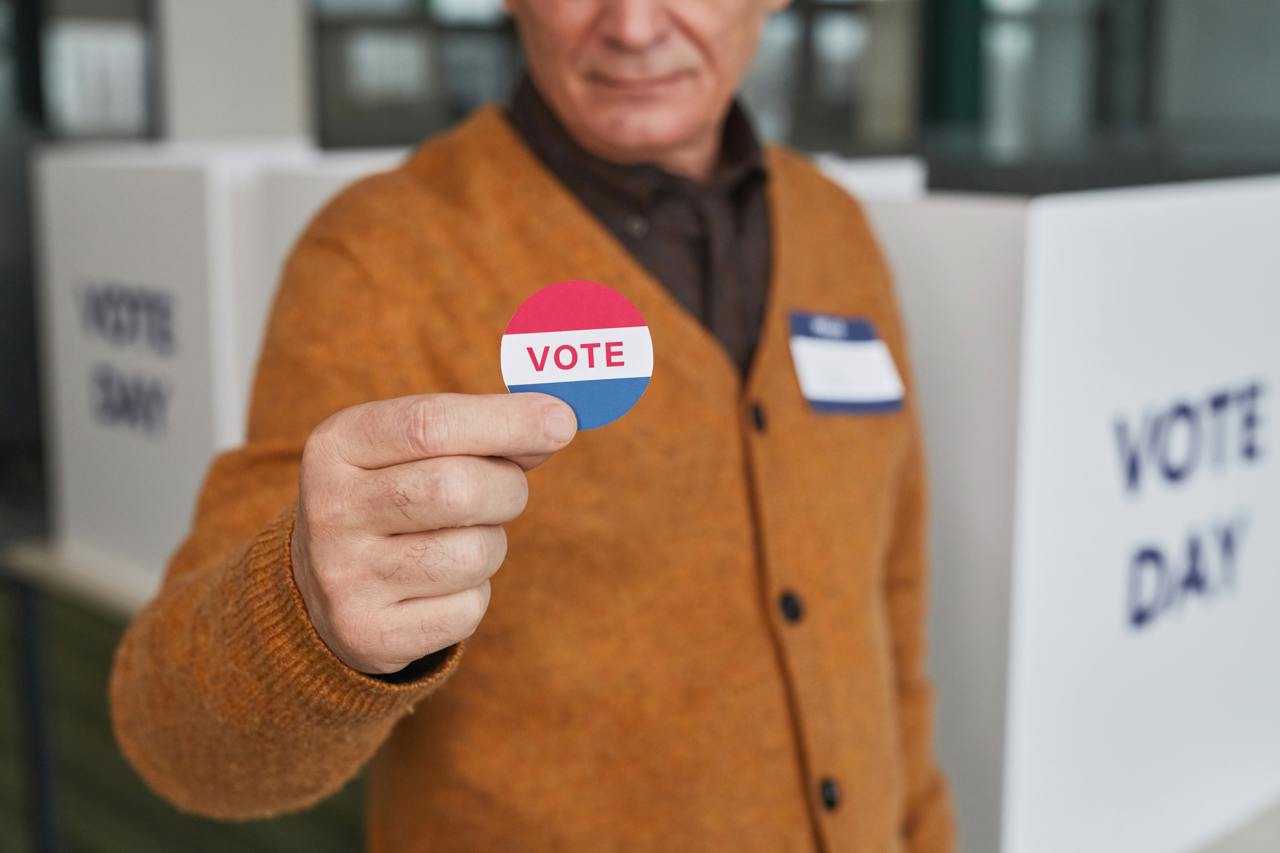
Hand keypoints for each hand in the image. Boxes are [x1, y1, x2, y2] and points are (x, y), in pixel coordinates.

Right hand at [290, 393, 576, 674]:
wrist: (325, 592)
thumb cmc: (397, 498)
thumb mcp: (414, 450)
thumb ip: (484, 431)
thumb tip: (557, 426)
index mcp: (336, 445)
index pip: (429, 425)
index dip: (506, 421)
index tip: (563, 421)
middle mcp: (329, 509)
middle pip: (457, 489)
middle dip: (506, 489)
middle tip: (506, 492)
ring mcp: (343, 577)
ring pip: (473, 554)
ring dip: (491, 545)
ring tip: (460, 541)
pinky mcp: (369, 634)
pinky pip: (468, 608)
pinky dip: (474, 594)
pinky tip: (440, 587)